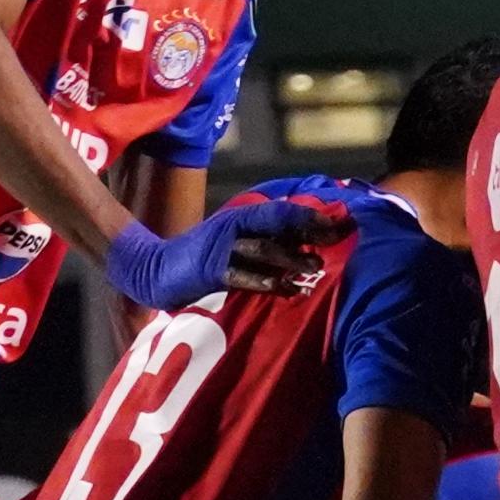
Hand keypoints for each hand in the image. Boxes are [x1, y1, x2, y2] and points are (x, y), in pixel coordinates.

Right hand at [105, 194, 348, 309]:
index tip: (341, 223)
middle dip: (310, 230)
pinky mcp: (211, 270)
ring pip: (263, 248)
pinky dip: (264, 281)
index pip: (284, 212)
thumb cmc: (203, 259)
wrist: (157, 269)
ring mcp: (222, 248)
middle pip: (278, 223)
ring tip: (314, 266)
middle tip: (338, 240)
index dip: (313, 216)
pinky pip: (242, 275)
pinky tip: (284, 287)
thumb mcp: (235, 244)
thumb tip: (307, 247)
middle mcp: (235, 226)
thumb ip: (266, 242)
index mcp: (243, 218)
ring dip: (291, 256)